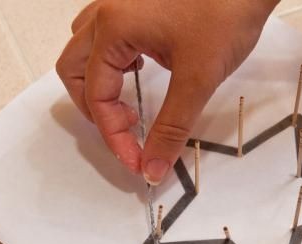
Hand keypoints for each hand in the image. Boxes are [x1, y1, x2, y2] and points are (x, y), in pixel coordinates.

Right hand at [57, 0, 278, 184]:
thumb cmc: (226, 15)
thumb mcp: (197, 80)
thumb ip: (170, 129)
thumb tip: (153, 169)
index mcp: (112, 28)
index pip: (96, 95)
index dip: (114, 135)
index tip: (138, 161)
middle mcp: (107, 12)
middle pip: (76, 69)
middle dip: (95, 108)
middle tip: (125, 131)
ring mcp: (120, 3)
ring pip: (87, 50)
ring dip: (99, 83)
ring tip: (129, 104)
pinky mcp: (137, 4)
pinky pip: (107, 35)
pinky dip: (114, 61)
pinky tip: (140, 70)